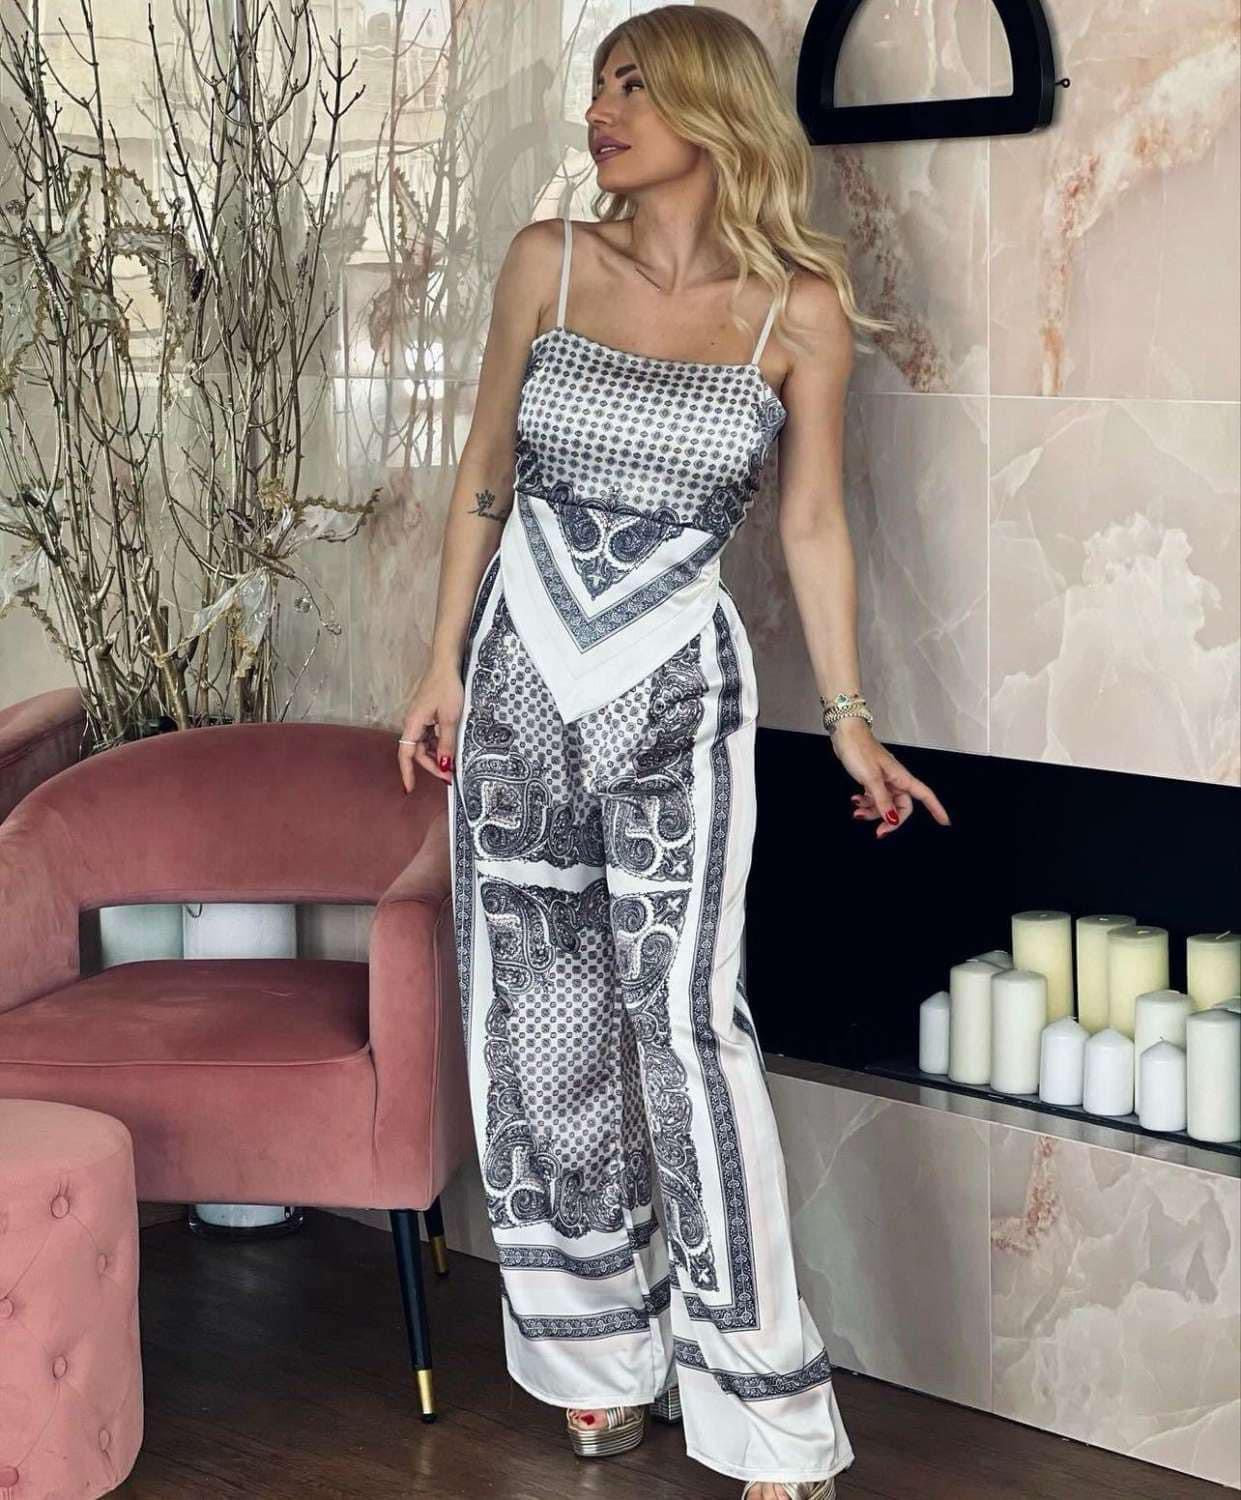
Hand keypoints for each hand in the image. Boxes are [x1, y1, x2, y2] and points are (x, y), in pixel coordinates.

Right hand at [397, 663, 464, 791]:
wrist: (447, 664)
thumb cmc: (447, 687)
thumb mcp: (450, 719)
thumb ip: (446, 743)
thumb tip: (445, 766)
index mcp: (413, 724)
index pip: (406, 755)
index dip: (407, 773)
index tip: (409, 789)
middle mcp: (412, 723)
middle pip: (417, 752)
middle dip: (432, 766)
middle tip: (450, 776)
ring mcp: (420, 718)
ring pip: (425, 744)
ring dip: (436, 755)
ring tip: (453, 763)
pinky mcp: (427, 714)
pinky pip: (430, 735)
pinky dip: (439, 744)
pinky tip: (451, 747)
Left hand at [828, 718, 951, 837]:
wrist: (846, 734)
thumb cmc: (860, 749)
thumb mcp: (871, 779)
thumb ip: (882, 800)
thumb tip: (892, 819)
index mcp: (901, 778)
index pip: (925, 795)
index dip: (936, 809)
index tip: (945, 822)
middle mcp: (895, 780)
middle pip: (901, 806)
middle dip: (890, 820)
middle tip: (879, 831)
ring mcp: (883, 779)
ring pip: (885, 804)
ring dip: (872, 812)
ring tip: (858, 812)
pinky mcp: (871, 779)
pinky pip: (874, 797)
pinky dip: (866, 802)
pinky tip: (856, 801)